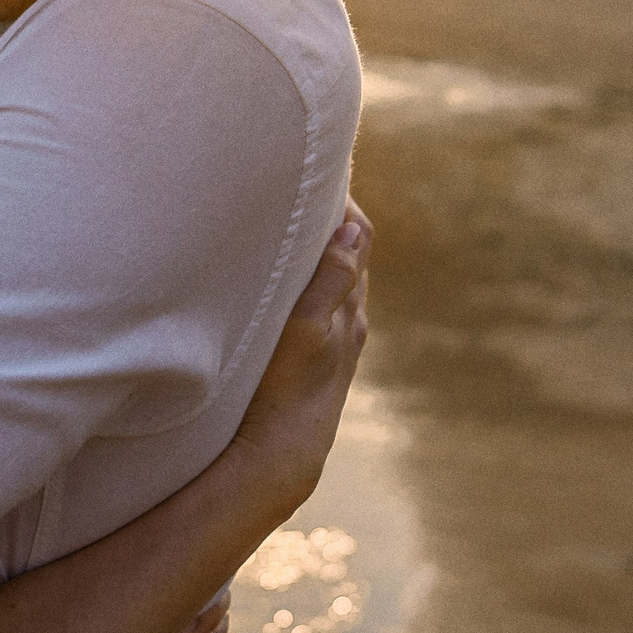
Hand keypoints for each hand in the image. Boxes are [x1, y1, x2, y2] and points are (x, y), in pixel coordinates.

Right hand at [228, 201, 369, 509]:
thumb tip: (355, 227)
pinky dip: (306, 283)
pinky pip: (318, 307)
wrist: (276, 460)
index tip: (314, 172)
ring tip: (286, 225)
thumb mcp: (304, 330)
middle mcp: (349, 323)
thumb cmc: (285, 394)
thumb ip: (329, 279)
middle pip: (347, 256)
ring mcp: (333, 344)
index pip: (356, 238)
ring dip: (315, 253)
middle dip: (328, 221)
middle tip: (294, 188)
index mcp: (349, 309)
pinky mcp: (315, 362)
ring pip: (333, 283)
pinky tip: (284, 285)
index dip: (339, 203)